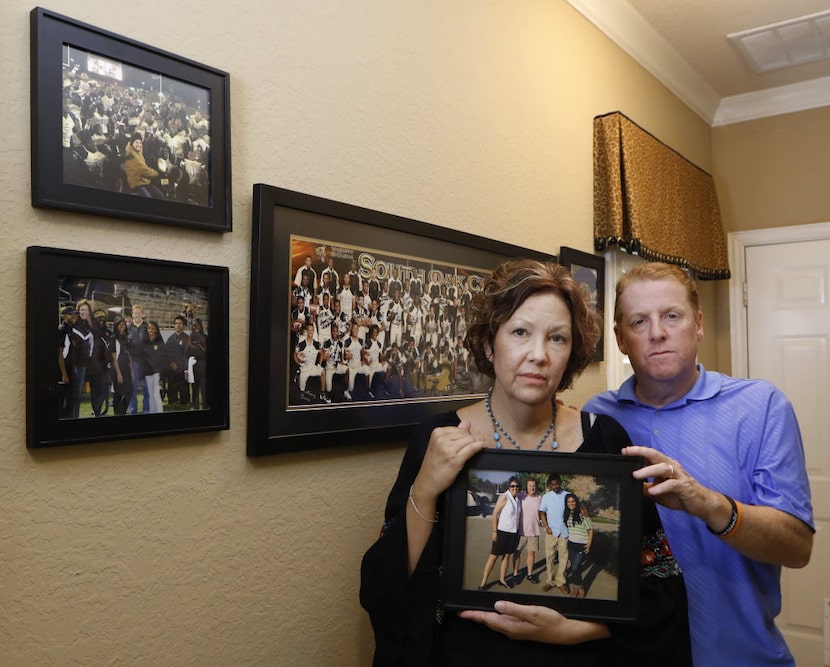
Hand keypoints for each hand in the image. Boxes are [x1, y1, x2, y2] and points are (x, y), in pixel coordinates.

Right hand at [411, 420, 486, 501]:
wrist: (427, 482)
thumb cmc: (433, 465)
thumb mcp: (440, 445)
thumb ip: (454, 433)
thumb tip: (466, 422)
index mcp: (437, 433)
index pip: (459, 429)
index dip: (465, 436)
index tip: (466, 442)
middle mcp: (442, 439)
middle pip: (466, 434)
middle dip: (470, 440)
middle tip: (466, 449)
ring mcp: (448, 449)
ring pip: (470, 440)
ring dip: (474, 444)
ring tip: (469, 452)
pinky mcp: (455, 460)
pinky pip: (472, 448)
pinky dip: (479, 446)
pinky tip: (483, 446)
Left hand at [459, 600, 607, 644]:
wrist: (565, 632)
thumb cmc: (551, 622)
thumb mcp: (532, 612)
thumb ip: (513, 608)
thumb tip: (496, 605)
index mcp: (511, 626)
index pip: (487, 619)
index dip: (474, 615)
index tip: (461, 613)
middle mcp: (511, 630)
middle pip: (489, 622)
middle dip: (476, 617)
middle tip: (463, 611)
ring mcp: (516, 631)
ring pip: (496, 623)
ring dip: (484, 618)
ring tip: (474, 612)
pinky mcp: (521, 629)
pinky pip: (503, 623)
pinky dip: (495, 618)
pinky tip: (495, 613)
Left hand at [622, 445, 719, 518]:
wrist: (700, 504)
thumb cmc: (679, 495)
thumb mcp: (658, 491)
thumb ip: (645, 487)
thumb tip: (631, 485)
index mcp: (665, 466)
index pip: (650, 455)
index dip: (638, 451)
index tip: (625, 450)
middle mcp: (672, 467)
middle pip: (656, 455)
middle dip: (641, 452)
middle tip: (628, 453)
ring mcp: (679, 476)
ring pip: (663, 468)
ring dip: (648, 470)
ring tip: (636, 475)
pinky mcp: (684, 486)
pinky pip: (672, 484)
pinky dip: (661, 487)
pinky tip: (652, 491)